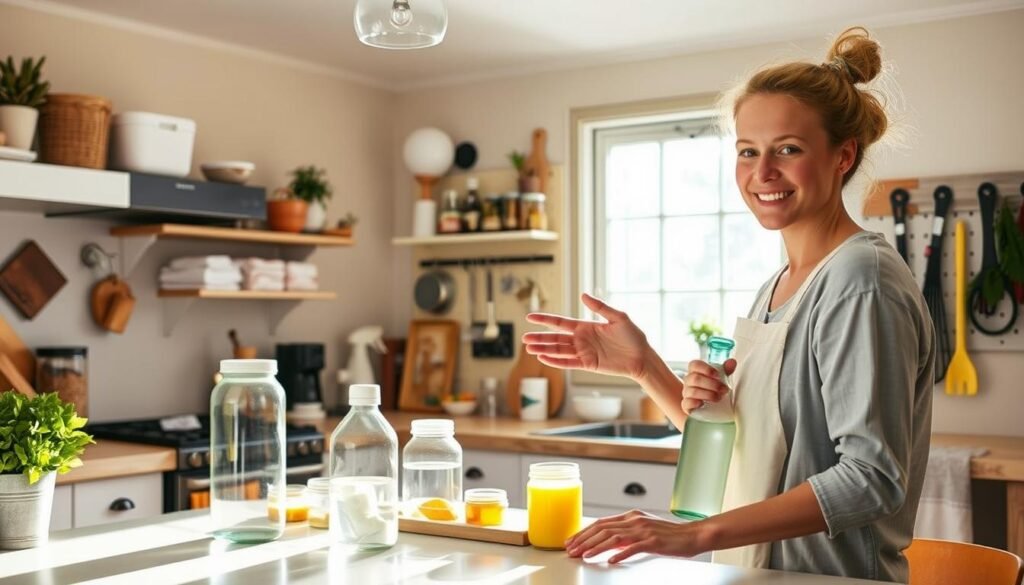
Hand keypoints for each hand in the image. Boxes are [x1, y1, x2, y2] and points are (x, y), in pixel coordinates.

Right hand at [523, 293, 650, 379]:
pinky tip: (543, 359)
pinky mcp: (588, 365)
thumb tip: (583, 295)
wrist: (642, 357)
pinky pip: (568, 363)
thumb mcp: (618, 317)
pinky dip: (555, 362)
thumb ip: (600, 307)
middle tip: (524, 338)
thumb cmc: (633, 336)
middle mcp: (581, 339)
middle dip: (539, 338)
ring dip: (544, 350)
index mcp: (585, 326)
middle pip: (555, 338)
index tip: (529, 316)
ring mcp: (583, 353)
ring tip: (529, 348)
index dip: (545, 319)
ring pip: (558, 351)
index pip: (560, 322)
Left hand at [565, 509, 702, 562]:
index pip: (601, 523)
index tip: (572, 541)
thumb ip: (625, 534)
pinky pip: (634, 548)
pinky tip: (611, 561)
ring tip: (585, 555)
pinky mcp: (653, 541)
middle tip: (572, 550)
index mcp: (630, 516)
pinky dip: (621, 554)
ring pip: (614, 537)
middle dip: (584, 540)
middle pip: (603, 529)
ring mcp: (644, 530)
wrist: (692, 535)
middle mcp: (634, 521)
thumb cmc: (668, 535)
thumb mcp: (643, 529)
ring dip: (596, 547)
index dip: (584, 532)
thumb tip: (607, 543)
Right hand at [681, 358, 735, 414]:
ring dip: (708, 394)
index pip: (695, 365)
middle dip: (712, 384)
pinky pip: (687, 403)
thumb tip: (732, 362)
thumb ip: (725, 370)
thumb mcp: (720, 378)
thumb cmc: (711, 388)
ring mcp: (686, 393)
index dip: (706, 369)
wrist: (705, 405)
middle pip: (695, 378)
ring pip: (693, 391)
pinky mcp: (686, 405)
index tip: (718, 375)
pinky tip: (704, 404)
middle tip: (724, 389)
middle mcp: (689, 381)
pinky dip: (696, 403)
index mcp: (695, 371)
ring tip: (718, 397)